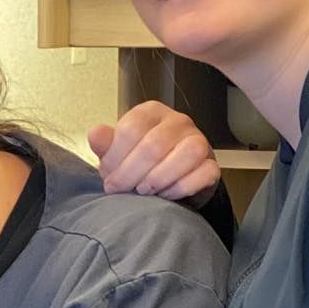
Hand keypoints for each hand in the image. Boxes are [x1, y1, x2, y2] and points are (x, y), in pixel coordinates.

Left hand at [89, 100, 220, 203]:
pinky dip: (181, 188)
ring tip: (144, 190)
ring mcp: (199, 140)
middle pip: (154, 145)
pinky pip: (204, 173)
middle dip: (131, 174)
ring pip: (187, 154)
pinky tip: (164, 195)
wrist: (166, 178)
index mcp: (150, 112)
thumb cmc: (137, 162)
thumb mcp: (116, 152)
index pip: (131, 129)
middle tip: (121, 190)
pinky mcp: (212, 164)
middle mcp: (178, 121)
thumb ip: (105, 144)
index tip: (108, 178)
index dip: (115, 158)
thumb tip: (96, 134)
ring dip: (159, 179)